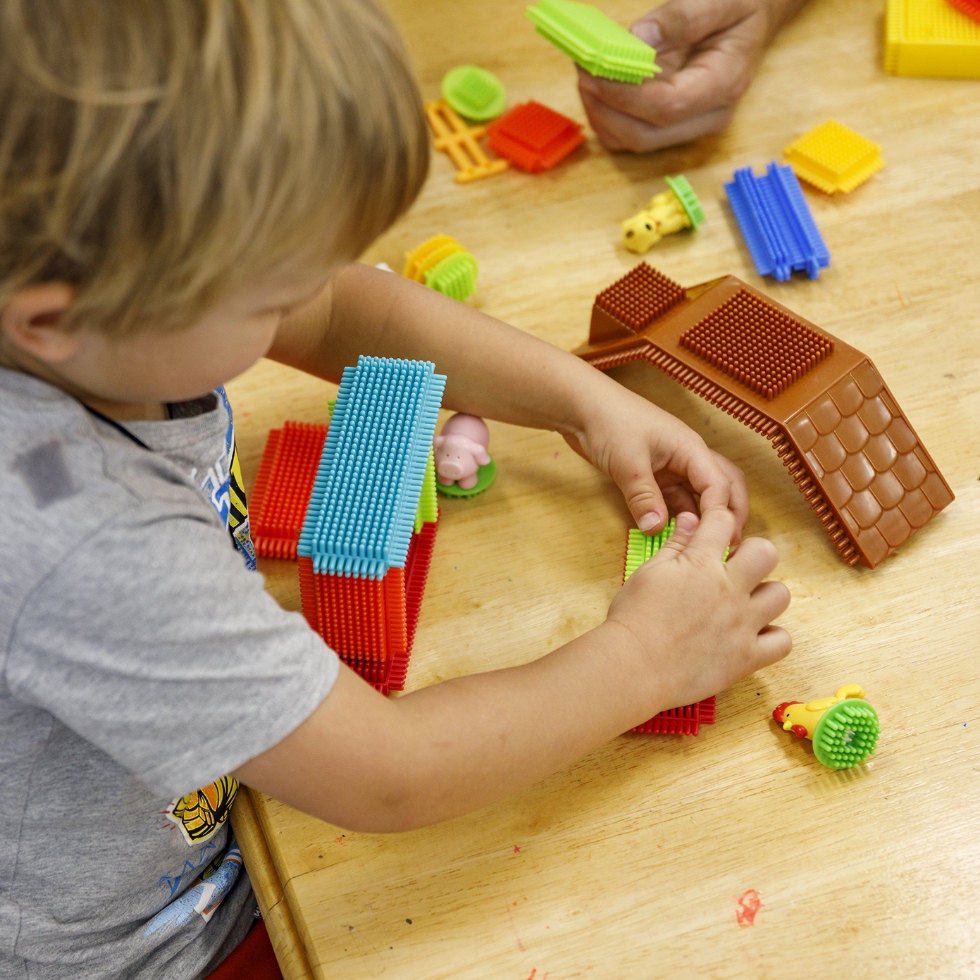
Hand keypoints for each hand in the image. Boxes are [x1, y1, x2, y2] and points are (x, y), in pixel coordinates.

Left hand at [561, 379, 748, 538]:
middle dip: (730, 514)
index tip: (718, 539)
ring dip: (703, 518)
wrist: (582, 407)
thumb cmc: (609, 420)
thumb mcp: (628, 463)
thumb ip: (644, 497)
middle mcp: (688, 458)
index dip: (722, 513)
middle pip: (722, 487)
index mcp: (691, 448)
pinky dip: (678, 516)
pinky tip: (675, 535)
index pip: (719, 485)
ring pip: (698, 496)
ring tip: (703, 545)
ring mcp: (672, 466)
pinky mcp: (654, 475)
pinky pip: (674, 499)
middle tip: (728, 543)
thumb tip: (656, 528)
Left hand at [577, 0, 808, 151]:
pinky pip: (631, 135)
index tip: (593, 70)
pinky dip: (608, 116)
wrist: (757, 16)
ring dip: (602, 114)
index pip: (665, 107)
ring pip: (632, 141)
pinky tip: (600, 86)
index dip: (624, 94)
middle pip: (644, 135)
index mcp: (724, 85)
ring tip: (587, 75)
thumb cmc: (743, 5)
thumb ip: (681, 17)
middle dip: (605, 108)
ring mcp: (690, 127)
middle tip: (583, 71)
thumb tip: (636, 41)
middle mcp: (707, 117)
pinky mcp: (672, 127)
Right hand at [607, 507, 791, 708]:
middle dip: (752, 554)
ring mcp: (742, 623)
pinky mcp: (747, 657)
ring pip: (780, 595)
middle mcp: (728, 589)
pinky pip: (782, 641)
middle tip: (734, 569)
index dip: (718, 516)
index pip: (722, 521)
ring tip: (744, 604)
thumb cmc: (633, 620)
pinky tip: (750, 636)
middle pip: (766, 552)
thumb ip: (675, 545)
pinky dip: (770, 638)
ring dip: (764, 596)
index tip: (715, 524)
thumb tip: (690, 520)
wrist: (633, 667)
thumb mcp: (648, 573)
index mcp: (700, 563)